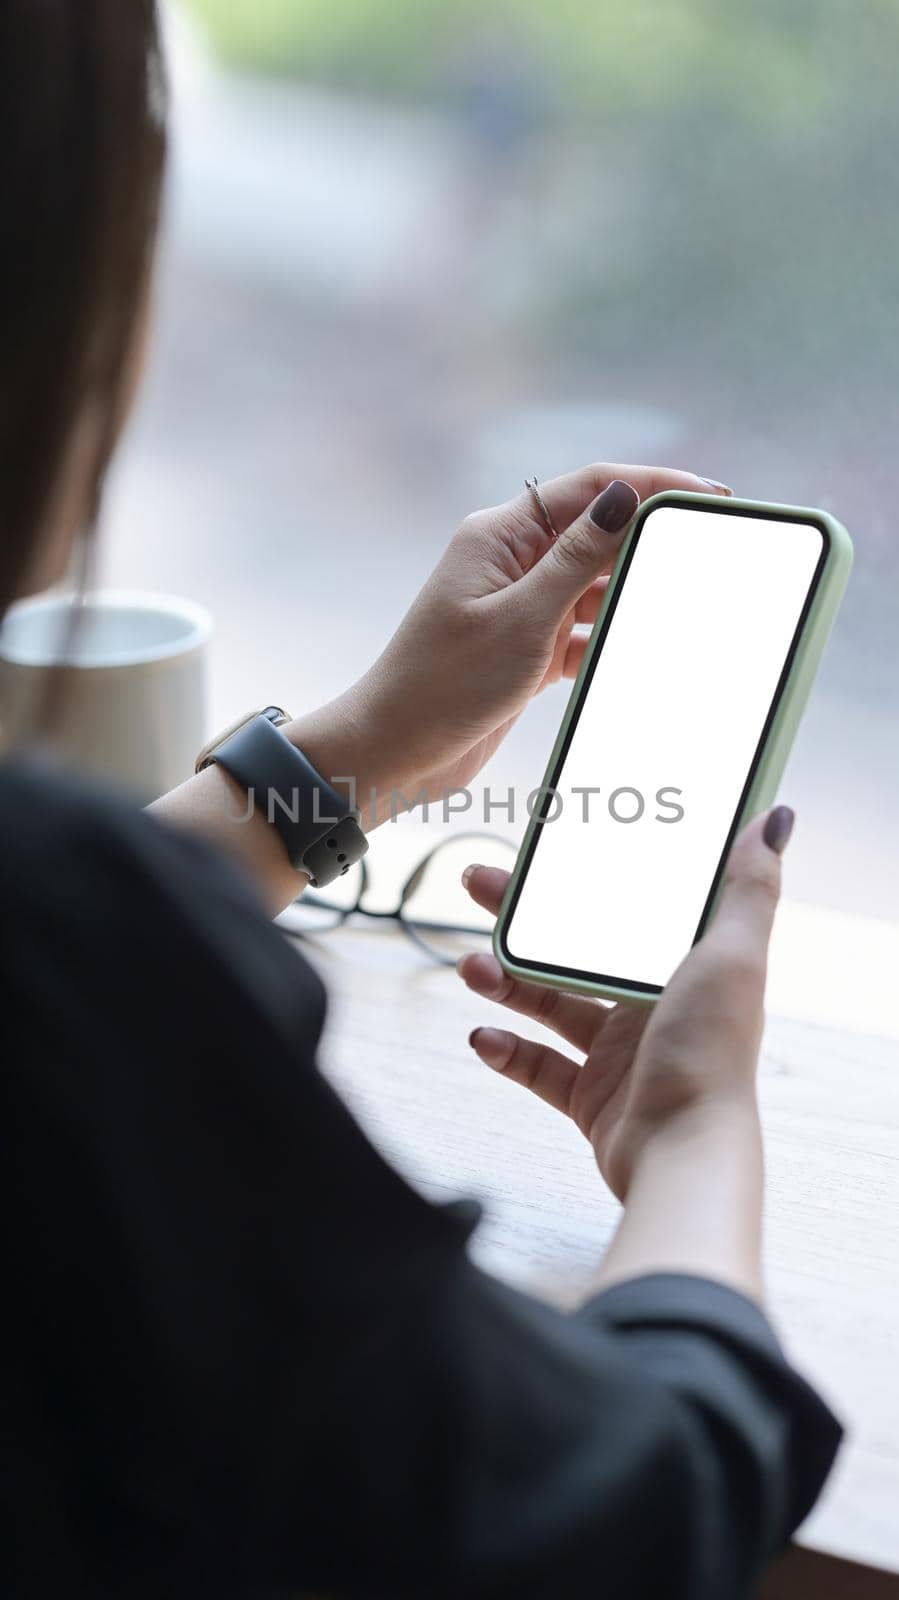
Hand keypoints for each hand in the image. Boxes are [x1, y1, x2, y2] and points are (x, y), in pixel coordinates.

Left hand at [317, 463, 730, 815]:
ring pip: (593, 585)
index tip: (710, 493)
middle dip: (649, 538)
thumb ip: (575, 560)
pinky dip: (609, 637)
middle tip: (711, 547)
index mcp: (501, 536)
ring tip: (685, 602)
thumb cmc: (442, 686)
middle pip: (596, 532)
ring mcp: (519, 606)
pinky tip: (642, 647)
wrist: (394, 753)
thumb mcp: (521, 620)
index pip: (589, 488)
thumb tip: (623, 495)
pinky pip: (582, 630)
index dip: (652, 484)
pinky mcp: (526, 650)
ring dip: (632, 593)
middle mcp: (511, 561)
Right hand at [458, 806, 792, 1200]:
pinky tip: (485, 1036)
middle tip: (480, 887)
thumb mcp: (733, 956)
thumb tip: (774, 821)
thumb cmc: (711, 1057)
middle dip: (524, 922)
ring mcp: (620, 1056)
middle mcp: (653, 1008)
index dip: (586, 878)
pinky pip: (540, 1068)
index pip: (626, 909)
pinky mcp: (593, 1099)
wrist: (681, 1153)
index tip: (547, 851)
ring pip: (550, 1005)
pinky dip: (510, 1052)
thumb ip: (748, 888)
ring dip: (507, 984)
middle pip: (576, 951)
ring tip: (473, 970)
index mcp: (685, 968)